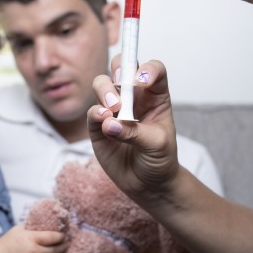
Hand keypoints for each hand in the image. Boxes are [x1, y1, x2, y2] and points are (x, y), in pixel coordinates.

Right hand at [0, 223, 67, 252]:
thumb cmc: (7, 242)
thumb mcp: (19, 228)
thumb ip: (32, 224)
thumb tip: (44, 218)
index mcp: (31, 239)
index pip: (53, 237)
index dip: (61, 236)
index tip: (64, 235)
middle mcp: (35, 252)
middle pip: (57, 249)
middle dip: (64, 245)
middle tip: (67, 242)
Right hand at [88, 59, 178, 204]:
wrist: (148, 185)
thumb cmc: (160, 159)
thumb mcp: (158, 144)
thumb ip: (135, 131)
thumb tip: (109, 123)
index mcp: (155, 96)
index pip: (154, 71)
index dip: (148, 69)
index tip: (142, 81)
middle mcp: (134, 97)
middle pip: (122, 67)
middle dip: (119, 68)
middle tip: (121, 82)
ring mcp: (114, 109)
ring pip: (103, 84)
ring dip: (105, 91)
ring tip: (113, 108)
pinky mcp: (98, 125)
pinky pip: (93, 111)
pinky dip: (96, 112)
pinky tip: (104, 121)